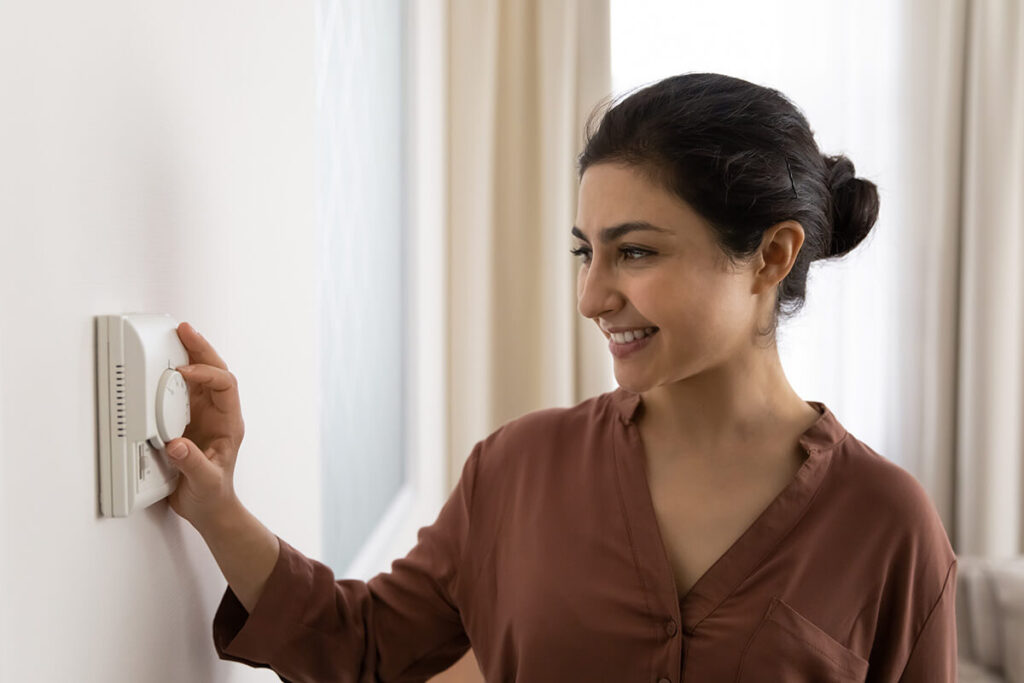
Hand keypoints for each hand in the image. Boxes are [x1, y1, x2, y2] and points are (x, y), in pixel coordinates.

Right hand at [165, 322, 245, 528]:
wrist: (209, 509)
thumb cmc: (213, 496)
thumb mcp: (205, 483)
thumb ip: (193, 465)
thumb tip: (177, 445)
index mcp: (229, 424)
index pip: (225, 386)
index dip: (205, 375)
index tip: (181, 375)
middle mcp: (219, 415)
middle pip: (216, 372)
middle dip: (201, 350)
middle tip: (184, 330)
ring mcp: (204, 416)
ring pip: (202, 377)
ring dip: (190, 355)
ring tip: (177, 335)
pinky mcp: (188, 421)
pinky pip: (184, 391)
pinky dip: (175, 374)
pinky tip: (165, 364)